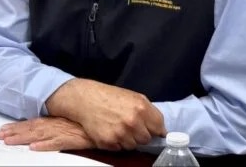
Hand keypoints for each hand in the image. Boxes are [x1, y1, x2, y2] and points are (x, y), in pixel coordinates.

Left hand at [0, 116, 93, 150]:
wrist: (102, 122)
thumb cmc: (84, 121)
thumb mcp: (66, 120)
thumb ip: (53, 122)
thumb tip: (37, 129)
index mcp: (53, 120)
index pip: (31, 123)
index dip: (16, 126)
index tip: (3, 129)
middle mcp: (54, 124)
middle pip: (31, 129)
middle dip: (14, 132)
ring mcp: (61, 132)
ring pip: (38, 135)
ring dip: (23, 138)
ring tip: (9, 141)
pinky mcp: (70, 140)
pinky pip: (56, 143)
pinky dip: (45, 146)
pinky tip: (33, 148)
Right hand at [46, 79, 165, 150]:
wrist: (85, 98)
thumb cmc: (108, 96)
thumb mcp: (132, 97)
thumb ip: (148, 111)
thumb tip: (160, 129)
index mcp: (141, 108)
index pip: (159, 128)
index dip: (154, 129)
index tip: (150, 128)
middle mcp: (133, 121)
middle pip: (146, 139)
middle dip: (139, 133)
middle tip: (129, 124)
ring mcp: (121, 133)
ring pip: (133, 146)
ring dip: (127, 139)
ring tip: (117, 125)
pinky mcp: (109, 141)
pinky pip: (119, 148)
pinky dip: (115, 142)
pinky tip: (109, 130)